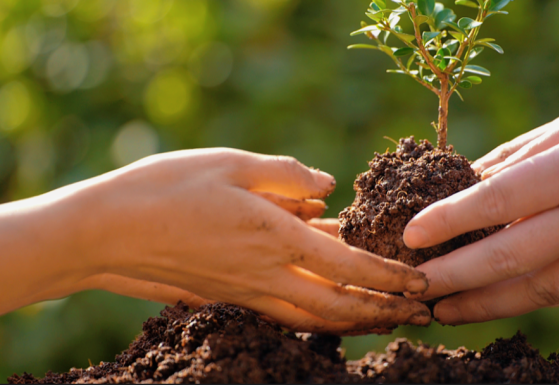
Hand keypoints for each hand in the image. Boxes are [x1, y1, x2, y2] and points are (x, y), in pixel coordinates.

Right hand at [0, 149, 430, 333]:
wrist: (105, 233)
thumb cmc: (164, 187)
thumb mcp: (230, 163)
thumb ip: (287, 174)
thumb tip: (328, 187)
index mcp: (272, 236)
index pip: (348, 267)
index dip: (389, 277)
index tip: (421, 282)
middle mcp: (265, 274)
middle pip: (339, 307)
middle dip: (384, 312)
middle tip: (420, 313)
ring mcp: (246, 292)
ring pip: (315, 319)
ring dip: (356, 322)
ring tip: (388, 319)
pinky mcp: (229, 296)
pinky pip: (286, 312)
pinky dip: (319, 316)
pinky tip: (332, 308)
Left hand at [402, 82, 558, 324]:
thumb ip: (524, 153)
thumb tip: (469, 175)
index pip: (499, 200)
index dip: (449, 219)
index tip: (411, 235)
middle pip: (510, 257)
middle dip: (454, 276)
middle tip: (413, 287)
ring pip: (538, 291)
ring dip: (483, 305)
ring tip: (444, 312)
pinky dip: (526, 300)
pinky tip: (495, 303)